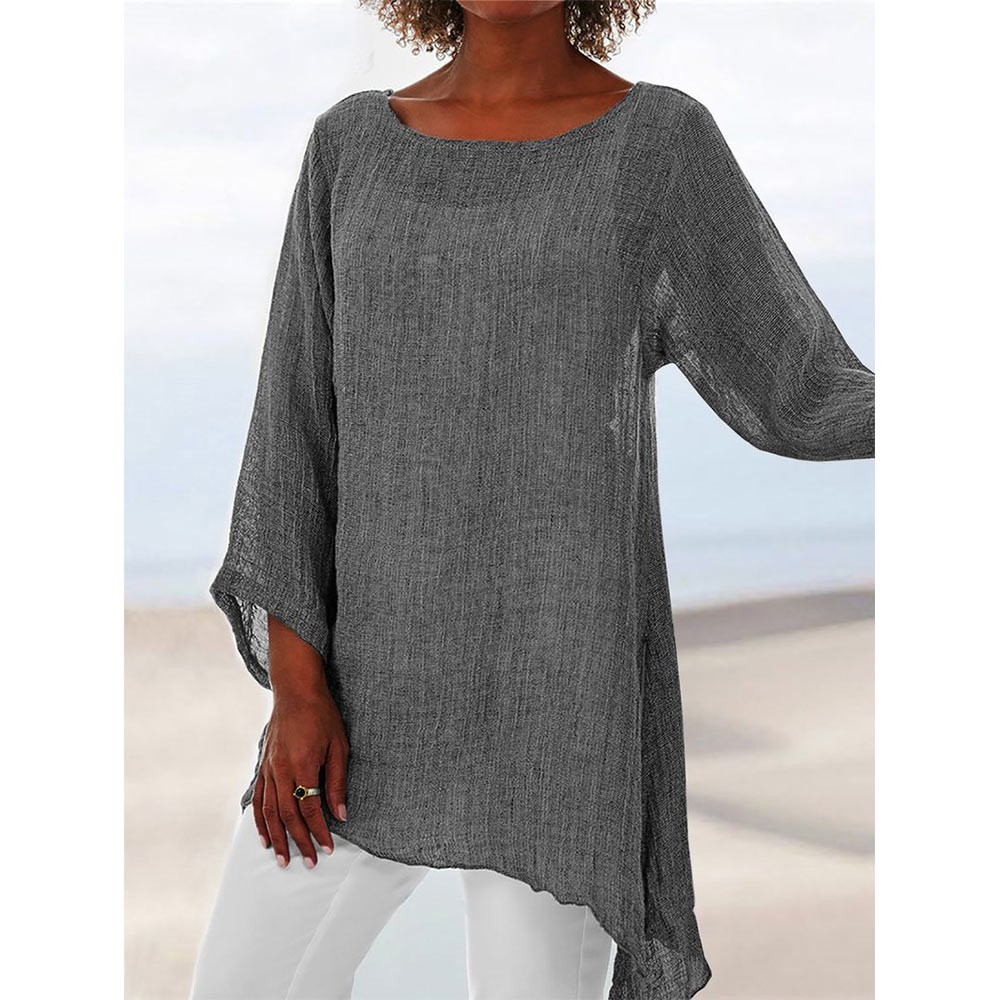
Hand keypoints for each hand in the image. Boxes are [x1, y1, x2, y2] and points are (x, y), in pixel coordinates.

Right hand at [252, 686, 349, 868]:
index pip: (310, 808)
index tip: (327, 849)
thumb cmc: (322, 715)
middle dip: (298, 842)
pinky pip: (258, 799)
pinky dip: (260, 821)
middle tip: (307, 863)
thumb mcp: (338, 746)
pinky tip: (264, 837)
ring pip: (269, 812)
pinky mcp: (263, 766)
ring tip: (283, 859)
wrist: (295, 690)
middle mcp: (281, 770)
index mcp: (302, 765)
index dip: (319, 832)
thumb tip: (341, 814)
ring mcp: (268, 768)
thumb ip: (337, 781)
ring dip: (276, 838)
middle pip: (287, 815)